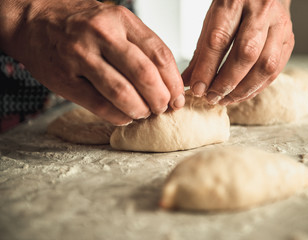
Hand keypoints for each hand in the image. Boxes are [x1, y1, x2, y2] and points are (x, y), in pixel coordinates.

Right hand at [0, 0, 184, 124]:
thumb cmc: (81, 23)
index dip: (173, 81)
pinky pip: (100, 105)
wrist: (34, 20)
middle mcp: (102, 34)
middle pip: (144, 75)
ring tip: (145, 113)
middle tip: (164, 108)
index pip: (159, 54)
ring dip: (140, 110)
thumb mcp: (114, 21)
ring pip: (123, 93)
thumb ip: (140, 46)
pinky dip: (119, 116)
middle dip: (161, 99)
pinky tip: (126, 117)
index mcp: (120, 19)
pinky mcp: (65, 79)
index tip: (178, 97)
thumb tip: (167, 81)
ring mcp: (81, 56)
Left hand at [182, 0, 293, 104]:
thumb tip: (189, 82)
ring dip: (244, 89)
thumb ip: (201, 52)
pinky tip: (242, 93)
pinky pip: (276, 70)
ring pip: (265, 65)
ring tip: (226, 99)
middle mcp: (261, 11)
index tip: (197, 88)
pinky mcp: (289, 39)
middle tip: (212, 97)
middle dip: (227, 82)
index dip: (207, 68)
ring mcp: (280, 25)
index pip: (219, 39)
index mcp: (234, 1)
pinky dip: (257, 87)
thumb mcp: (213, 21)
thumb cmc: (236, 7)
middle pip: (246, 53)